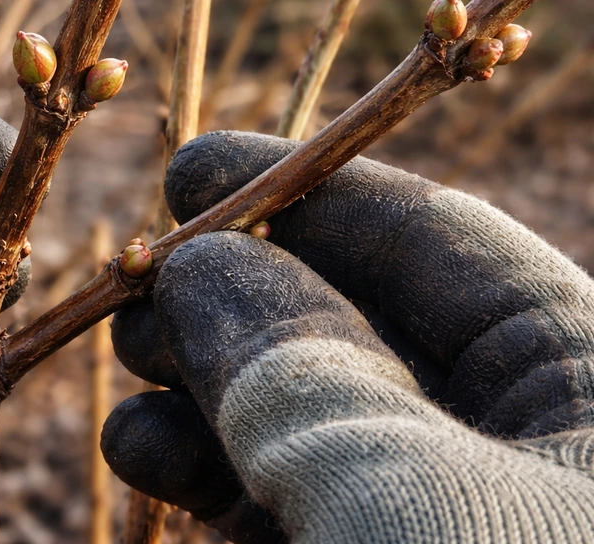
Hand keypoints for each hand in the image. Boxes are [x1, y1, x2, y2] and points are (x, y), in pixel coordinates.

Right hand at [102, 131, 593, 542]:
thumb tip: (199, 264)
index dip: (306, 188)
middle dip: (229, 286)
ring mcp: (428, 505)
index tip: (191, 170)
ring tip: (128, 355)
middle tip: (139, 279)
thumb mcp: (420, 498)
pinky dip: (195, 466)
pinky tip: (138, 448)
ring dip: (195, 376)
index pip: (435, 241)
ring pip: (296, 408)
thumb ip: (307, 372)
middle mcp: (509, 438)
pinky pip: (270, 493)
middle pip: (347, 317)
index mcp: (588, 388)